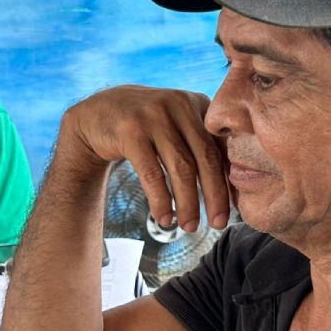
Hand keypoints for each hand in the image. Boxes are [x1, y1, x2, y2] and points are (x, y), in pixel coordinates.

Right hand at [60, 85, 230, 232]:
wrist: (96, 113)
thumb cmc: (145, 127)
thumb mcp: (175, 124)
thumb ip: (201, 143)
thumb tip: (233, 186)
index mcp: (197, 103)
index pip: (221, 146)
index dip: (229, 180)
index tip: (234, 209)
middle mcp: (178, 104)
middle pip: (206, 157)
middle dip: (215, 195)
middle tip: (218, 224)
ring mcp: (153, 115)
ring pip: (181, 167)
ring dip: (188, 202)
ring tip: (189, 227)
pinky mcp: (130, 130)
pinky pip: (152, 172)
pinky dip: (161, 199)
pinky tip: (165, 218)